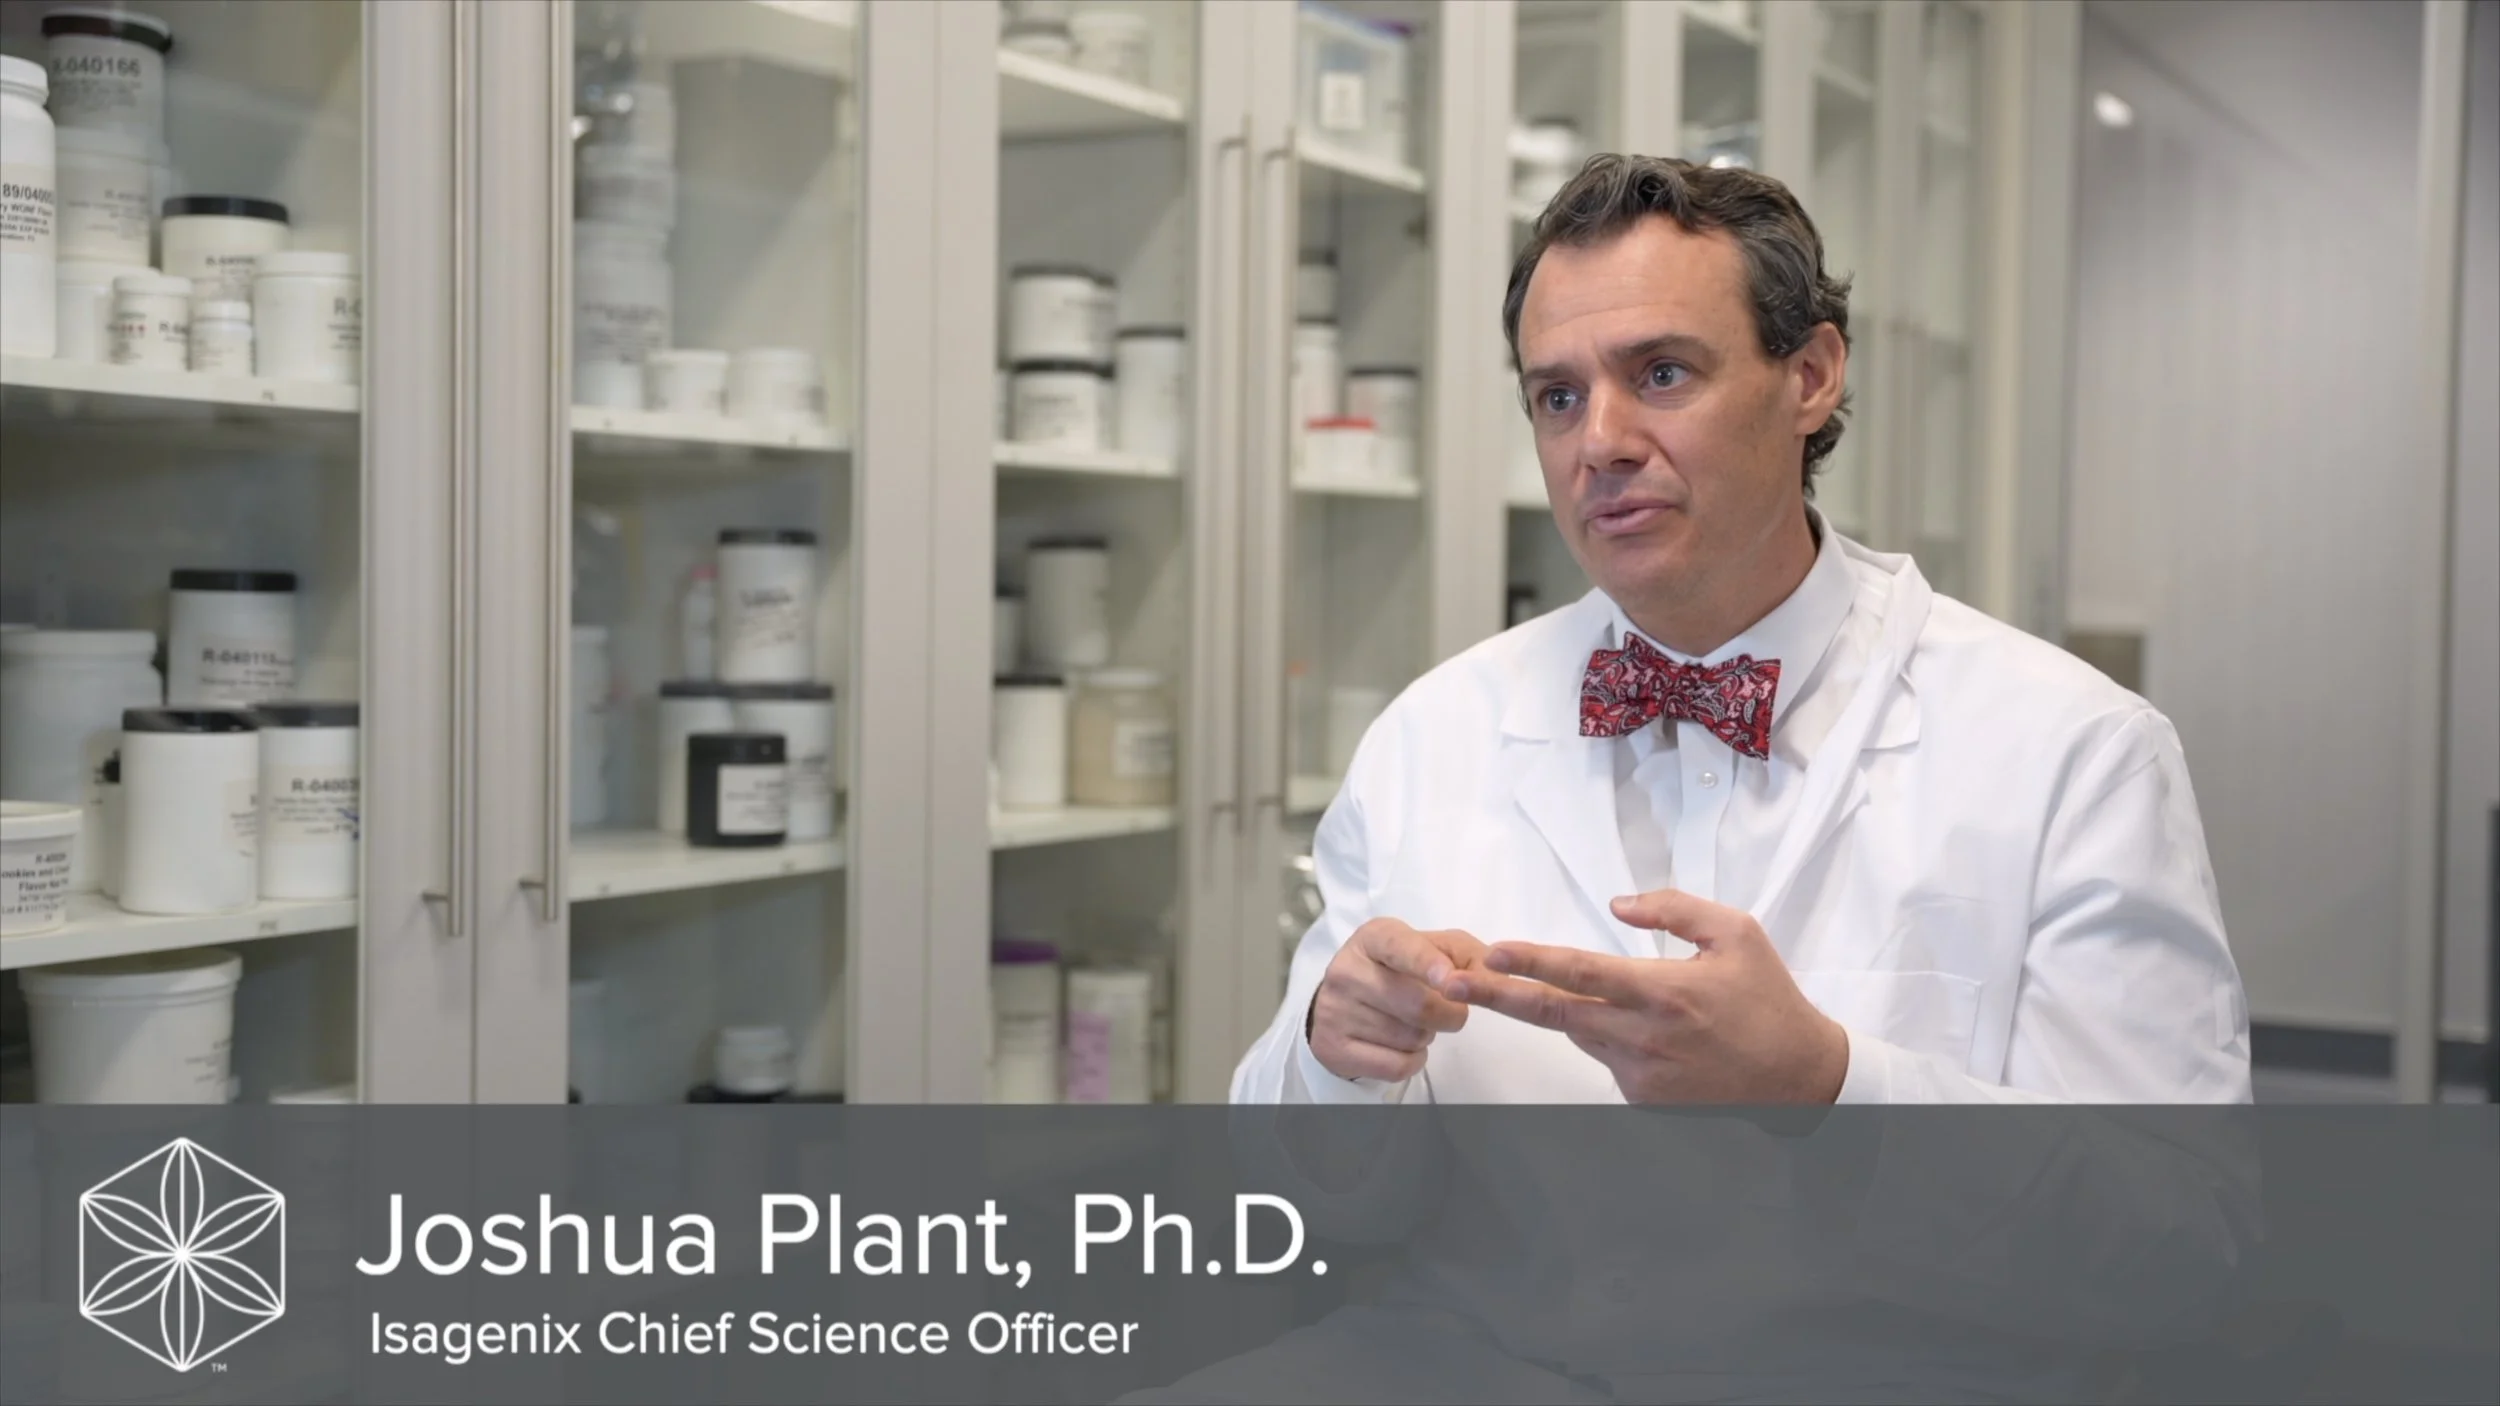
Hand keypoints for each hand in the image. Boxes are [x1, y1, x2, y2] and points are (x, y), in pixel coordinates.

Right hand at [1307, 919, 1487, 1082]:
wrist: (1343, 1002)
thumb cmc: (1399, 970)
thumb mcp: (1432, 948)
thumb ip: (1469, 956)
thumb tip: (1496, 975)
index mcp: (1374, 938)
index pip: (1402, 948)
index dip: (1429, 965)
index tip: (1450, 981)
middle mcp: (1347, 970)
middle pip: (1418, 1004)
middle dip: (1449, 1015)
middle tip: (1446, 1011)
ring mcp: (1336, 1010)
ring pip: (1410, 1038)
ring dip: (1426, 1036)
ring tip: (1410, 1021)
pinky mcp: (1334, 1048)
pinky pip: (1396, 1066)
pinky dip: (1412, 1060)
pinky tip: (1399, 1044)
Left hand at [1446, 889, 1848, 1103]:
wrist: (1797, 1076)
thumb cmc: (1768, 998)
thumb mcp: (1736, 933)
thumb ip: (1674, 909)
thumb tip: (1618, 904)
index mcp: (1663, 991)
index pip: (1581, 973)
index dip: (1531, 962)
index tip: (1491, 952)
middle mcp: (1643, 1036)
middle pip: (1553, 1013)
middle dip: (1497, 997)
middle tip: (1452, 984)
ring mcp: (1640, 1073)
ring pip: (1578, 1032)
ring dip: (1563, 1009)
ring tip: (1587, 991)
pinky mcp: (1642, 1099)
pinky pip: (1605, 1057)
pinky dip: (1607, 1035)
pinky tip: (1650, 1031)